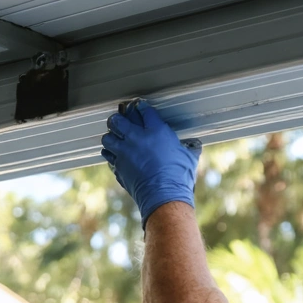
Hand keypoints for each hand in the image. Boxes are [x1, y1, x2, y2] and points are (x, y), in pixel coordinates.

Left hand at [100, 99, 202, 226]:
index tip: (140, 107)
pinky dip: (112, 156)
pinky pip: (109, 157)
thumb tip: (195, 145)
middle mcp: (136, 139)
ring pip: (107, 138)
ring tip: (116, 140)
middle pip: (116, 121)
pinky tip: (117, 157)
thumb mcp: (189, 158)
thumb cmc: (179, 176)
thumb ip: (190, 148)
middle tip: (120, 122)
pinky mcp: (119, 168)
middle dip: (117, 120)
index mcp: (155, 131)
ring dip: (111, 138)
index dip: (141, 107)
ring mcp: (124, 154)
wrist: (164, 196)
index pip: (143, 110)